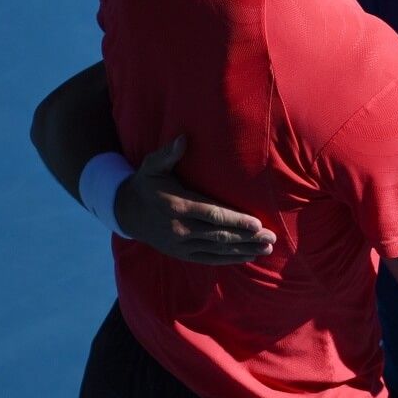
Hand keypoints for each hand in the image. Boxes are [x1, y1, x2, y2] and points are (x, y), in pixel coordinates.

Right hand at [114, 136, 276, 264]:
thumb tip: (183, 138)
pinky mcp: (181, 254)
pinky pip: (208, 259)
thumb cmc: (147, 184)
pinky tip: (248, 257)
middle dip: (247, 238)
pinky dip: (229, 259)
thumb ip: (169, 153)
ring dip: (243, 250)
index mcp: (178, 206)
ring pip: (217, 249)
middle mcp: (180, 228)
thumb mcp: (153, 166)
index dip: (235, 221)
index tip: (257, 224)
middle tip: (271, 239)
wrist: (126, 212)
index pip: (212, 215)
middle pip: (220, 235)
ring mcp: (181, 244)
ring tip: (266, 249)